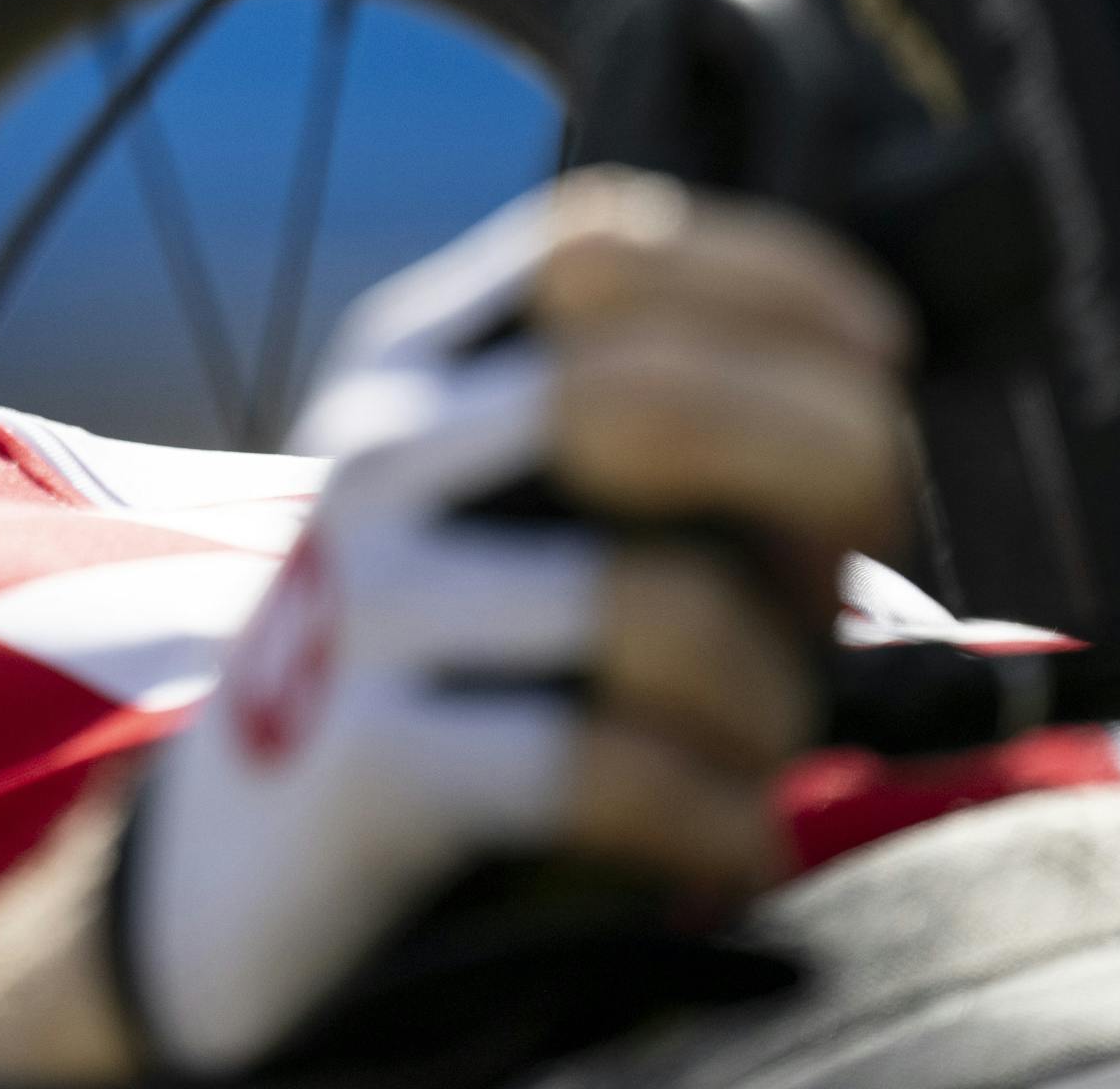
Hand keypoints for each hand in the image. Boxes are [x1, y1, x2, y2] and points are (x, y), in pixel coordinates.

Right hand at [111, 169, 912, 1074]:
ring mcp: (364, 602)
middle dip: (809, 465)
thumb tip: (860, 441)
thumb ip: (647, 451)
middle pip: (639, 393)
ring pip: (645, 601)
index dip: (766, 275)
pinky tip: (735, 840)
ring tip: (761, 750)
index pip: (598, 246)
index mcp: (415, 365)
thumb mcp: (510, 519)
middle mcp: (377, 452)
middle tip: (846, 569)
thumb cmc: (446, 685)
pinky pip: (601, 767)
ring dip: (764, 690)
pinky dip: (714, 813)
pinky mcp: (366, 758)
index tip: (882, 353)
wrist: (237, 873)